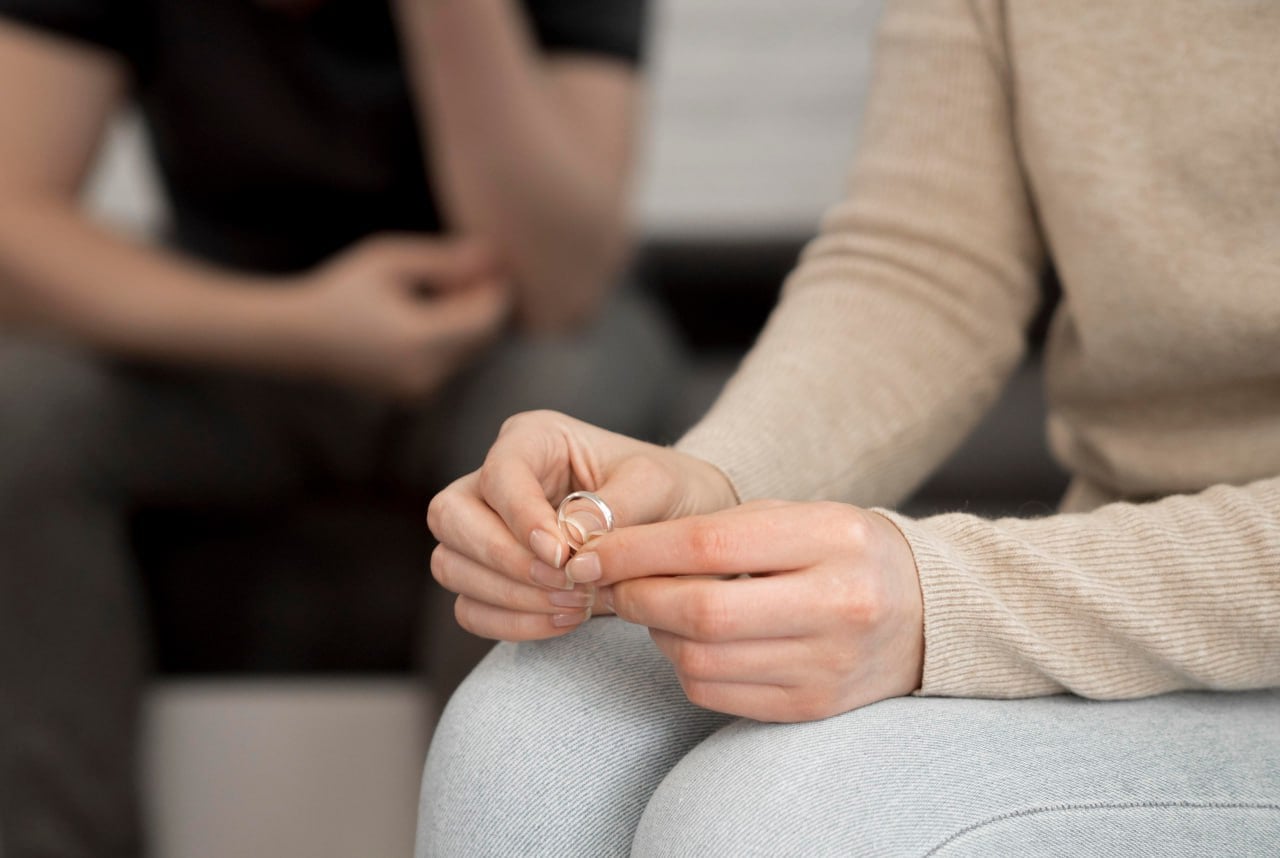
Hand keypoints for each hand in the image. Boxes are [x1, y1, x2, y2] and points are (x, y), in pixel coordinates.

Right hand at [286, 234, 510, 397]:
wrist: (300, 338)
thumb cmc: (343, 291)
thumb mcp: (391, 263)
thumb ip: (443, 261)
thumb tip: (491, 254)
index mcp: (418, 341)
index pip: (485, 320)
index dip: (497, 291)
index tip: (493, 264)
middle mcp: (425, 373)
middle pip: (483, 338)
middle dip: (484, 304)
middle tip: (468, 271)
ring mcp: (421, 390)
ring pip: (470, 351)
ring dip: (469, 320)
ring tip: (440, 289)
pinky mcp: (417, 395)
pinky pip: (452, 362)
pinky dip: (452, 337)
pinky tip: (429, 312)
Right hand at [426, 411, 738, 640]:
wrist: (682, 531)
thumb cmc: (670, 492)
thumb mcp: (659, 486)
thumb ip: (613, 508)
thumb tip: (566, 542)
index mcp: (533, 438)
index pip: (499, 474)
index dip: (521, 518)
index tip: (562, 556)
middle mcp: (497, 478)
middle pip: (450, 517)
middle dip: (504, 560)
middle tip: (566, 584)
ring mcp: (485, 528)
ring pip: (450, 564)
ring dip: (508, 595)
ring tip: (575, 604)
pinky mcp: (490, 575)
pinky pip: (469, 607)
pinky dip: (509, 622)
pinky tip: (563, 621)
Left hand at [575, 500, 923, 722]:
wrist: (924, 613)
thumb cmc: (843, 553)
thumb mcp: (800, 517)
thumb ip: (722, 529)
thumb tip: (624, 555)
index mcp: (832, 539)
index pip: (708, 543)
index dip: (636, 550)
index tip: (592, 552)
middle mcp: (836, 605)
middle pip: (700, 611)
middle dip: (638, 596)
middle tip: (612, 583)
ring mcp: (826, 664)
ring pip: (700, 660)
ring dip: (657, 633)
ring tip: (657, 607)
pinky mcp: (812, 707)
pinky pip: (716, 694)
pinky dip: (684, 667)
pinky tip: (690, 641)